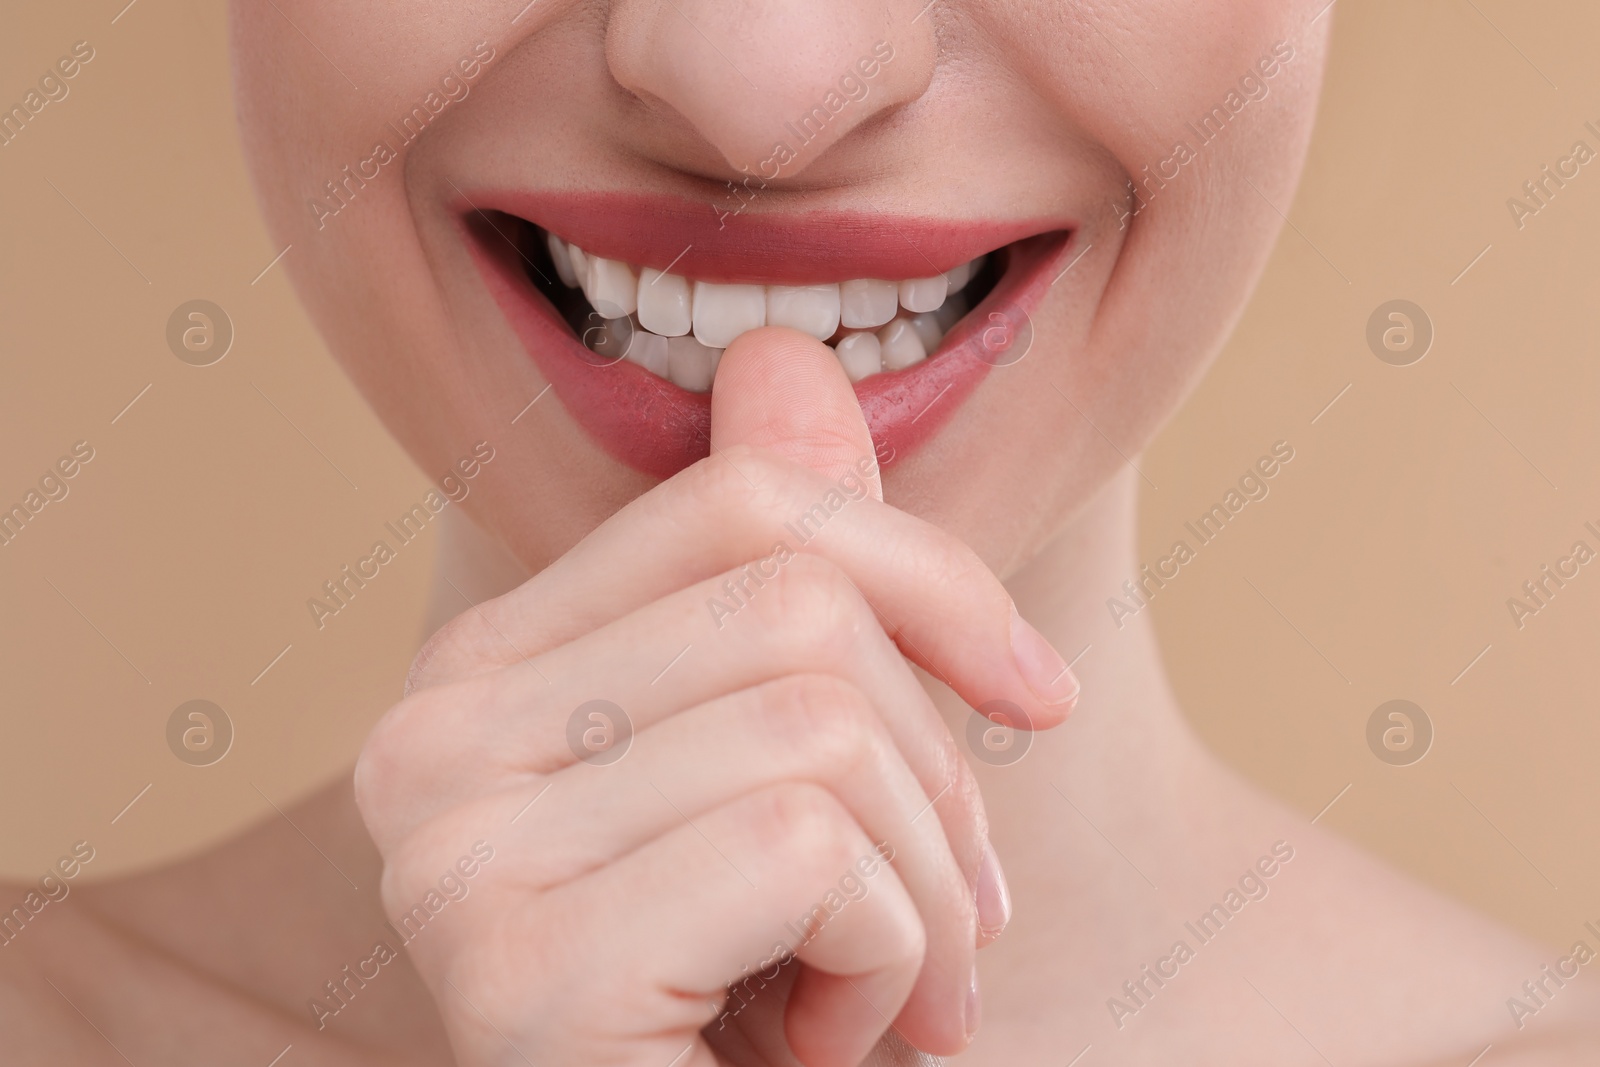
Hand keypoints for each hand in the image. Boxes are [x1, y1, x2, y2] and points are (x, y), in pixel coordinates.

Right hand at [353, 328, 1078, 1066]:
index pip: (739, 502)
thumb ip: (774, 583)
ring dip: (930, 892)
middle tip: (951, 921)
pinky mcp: (519, 967)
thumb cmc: (739, 1001)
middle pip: (796, 604)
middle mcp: (429, 739)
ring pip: (821, 724)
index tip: (1032, 692)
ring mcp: (453, 850)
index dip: (927, 573)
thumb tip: (787, 362)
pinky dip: (892, 961)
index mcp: (488, 674)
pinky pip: (806, 847)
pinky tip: (828, 1047)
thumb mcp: (778, 783)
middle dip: (942, 773)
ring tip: (891, 999)